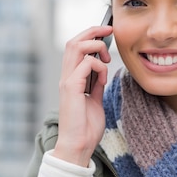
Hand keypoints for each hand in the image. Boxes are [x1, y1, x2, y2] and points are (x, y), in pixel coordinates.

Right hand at [53, 24, 112, 166]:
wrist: (79, 146)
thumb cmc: (86, 128)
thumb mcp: (95, 101)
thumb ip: (97, 86)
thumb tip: (103, 73)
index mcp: (71, 79)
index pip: (76, 48)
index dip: (90, 36)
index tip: (107, 34)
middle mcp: (66, 77)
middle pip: (74, 41)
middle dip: (93, 31)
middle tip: (110, 30)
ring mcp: (67, 81)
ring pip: (76, 47)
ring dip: (96, 46)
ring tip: (107, 58)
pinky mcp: (71, 88)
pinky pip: (85, 64)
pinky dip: (99, 67)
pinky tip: (103, 80)